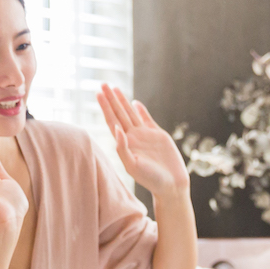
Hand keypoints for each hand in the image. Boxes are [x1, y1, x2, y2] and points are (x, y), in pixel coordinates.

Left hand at [98, 84, 190, 199]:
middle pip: (119, 114)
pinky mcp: (158, 135)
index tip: (98, 93)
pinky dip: (141, 110)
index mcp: (125, 144)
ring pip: (131, 114)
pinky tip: (134, 103)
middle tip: (103, 83)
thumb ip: (122, 148)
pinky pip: (147, 119)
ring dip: (122, 101)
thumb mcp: (132, 166)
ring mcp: (145, 136)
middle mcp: (133, 137)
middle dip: (111, 99)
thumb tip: (116, 128)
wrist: (171, 184)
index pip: (112, 121)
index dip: (105, 107)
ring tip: (114, 88)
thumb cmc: (151, 179)